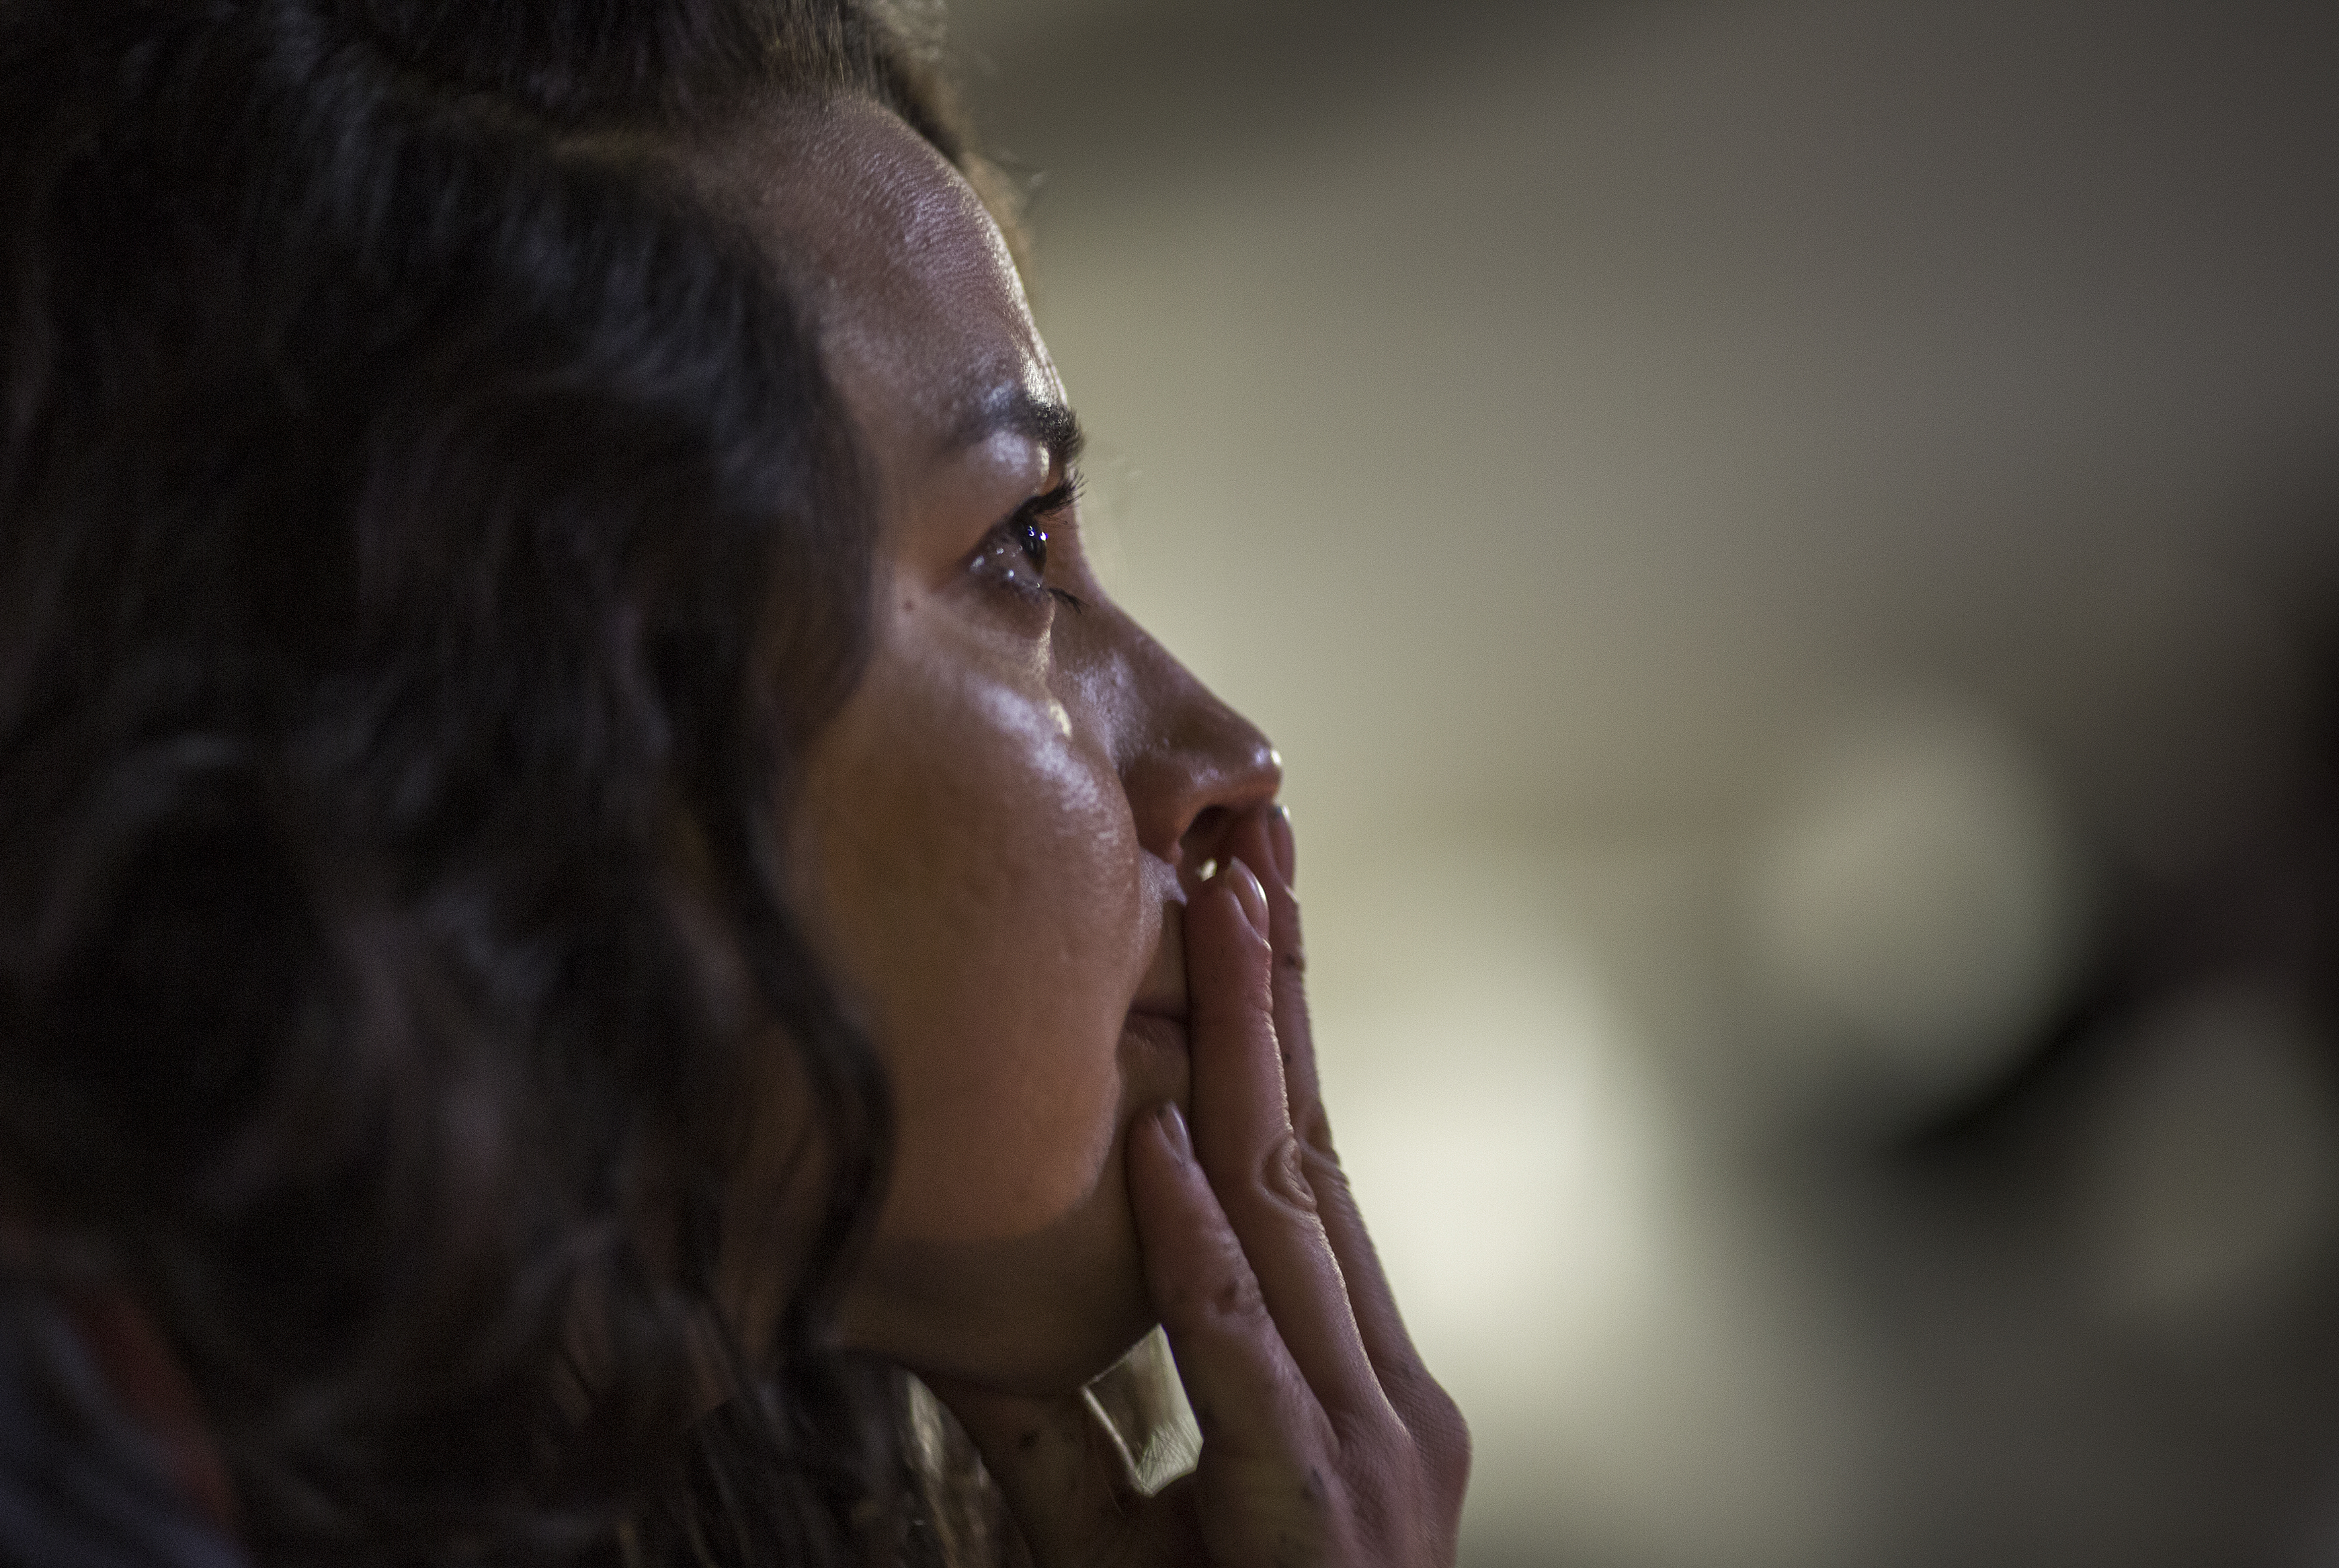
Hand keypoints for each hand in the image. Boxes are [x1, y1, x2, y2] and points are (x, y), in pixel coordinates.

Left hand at [934, 807, 1470, 1566]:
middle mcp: (1393, 1399)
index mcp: (1360, 1385)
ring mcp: (1378, 1460)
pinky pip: (1248, 1371)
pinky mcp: (1325, 1525)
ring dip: (1243, 1066)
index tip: (1239, 899)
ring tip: (1213, 922)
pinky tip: (1158, 1154)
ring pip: (1297, 1226)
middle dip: (1272, 996)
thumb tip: (982, 1323)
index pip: (1306, 1174)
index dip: (1271, 1031)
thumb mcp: (1119, 1533)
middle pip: (1312, 1159)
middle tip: (1245, 841)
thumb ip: (1076, 1425)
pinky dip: (1200, 1260)